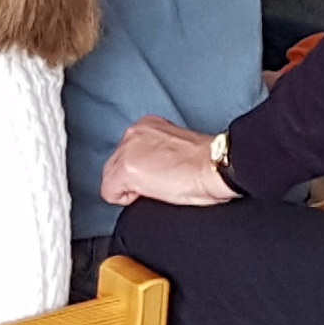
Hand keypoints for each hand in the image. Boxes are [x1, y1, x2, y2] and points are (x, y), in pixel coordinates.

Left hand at [101, 118, 232, 208]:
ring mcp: (127, 151)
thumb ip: (156, 151)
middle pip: (115, 165)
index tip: (157, 174)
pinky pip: (109, 193)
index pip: (126, 153)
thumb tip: (150, 167)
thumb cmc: (205, 162)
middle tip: (158, 184)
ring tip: (157, 188)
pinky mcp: (125, 171)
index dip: (140, 170)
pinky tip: (149, 194)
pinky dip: (125, 200)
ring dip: (130, 188)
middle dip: (132, 179)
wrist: (214, 166)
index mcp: (146, 124)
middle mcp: (133, 133)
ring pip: (110, 178)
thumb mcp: (175, 146)